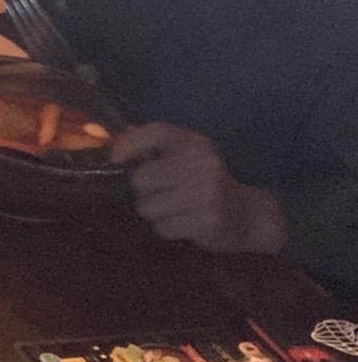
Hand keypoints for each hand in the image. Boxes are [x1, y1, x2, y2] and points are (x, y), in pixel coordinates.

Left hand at [112, 123, 284, 253]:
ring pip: (147, 207)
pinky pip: (163, 228)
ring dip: (155, 212)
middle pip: (141, 178)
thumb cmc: (205, 182)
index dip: (130, 144)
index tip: (115, 159)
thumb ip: (151, 145)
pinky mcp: (210, 220)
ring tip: (174, 209)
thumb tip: (113, 143)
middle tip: (162, 193)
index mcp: (194, 142)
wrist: (249, 214)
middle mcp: (202, 162)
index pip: (157, 132)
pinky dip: (167, 229)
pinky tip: (184, 222)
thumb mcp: (185, 155)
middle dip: (144, 191)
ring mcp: (208, 192)